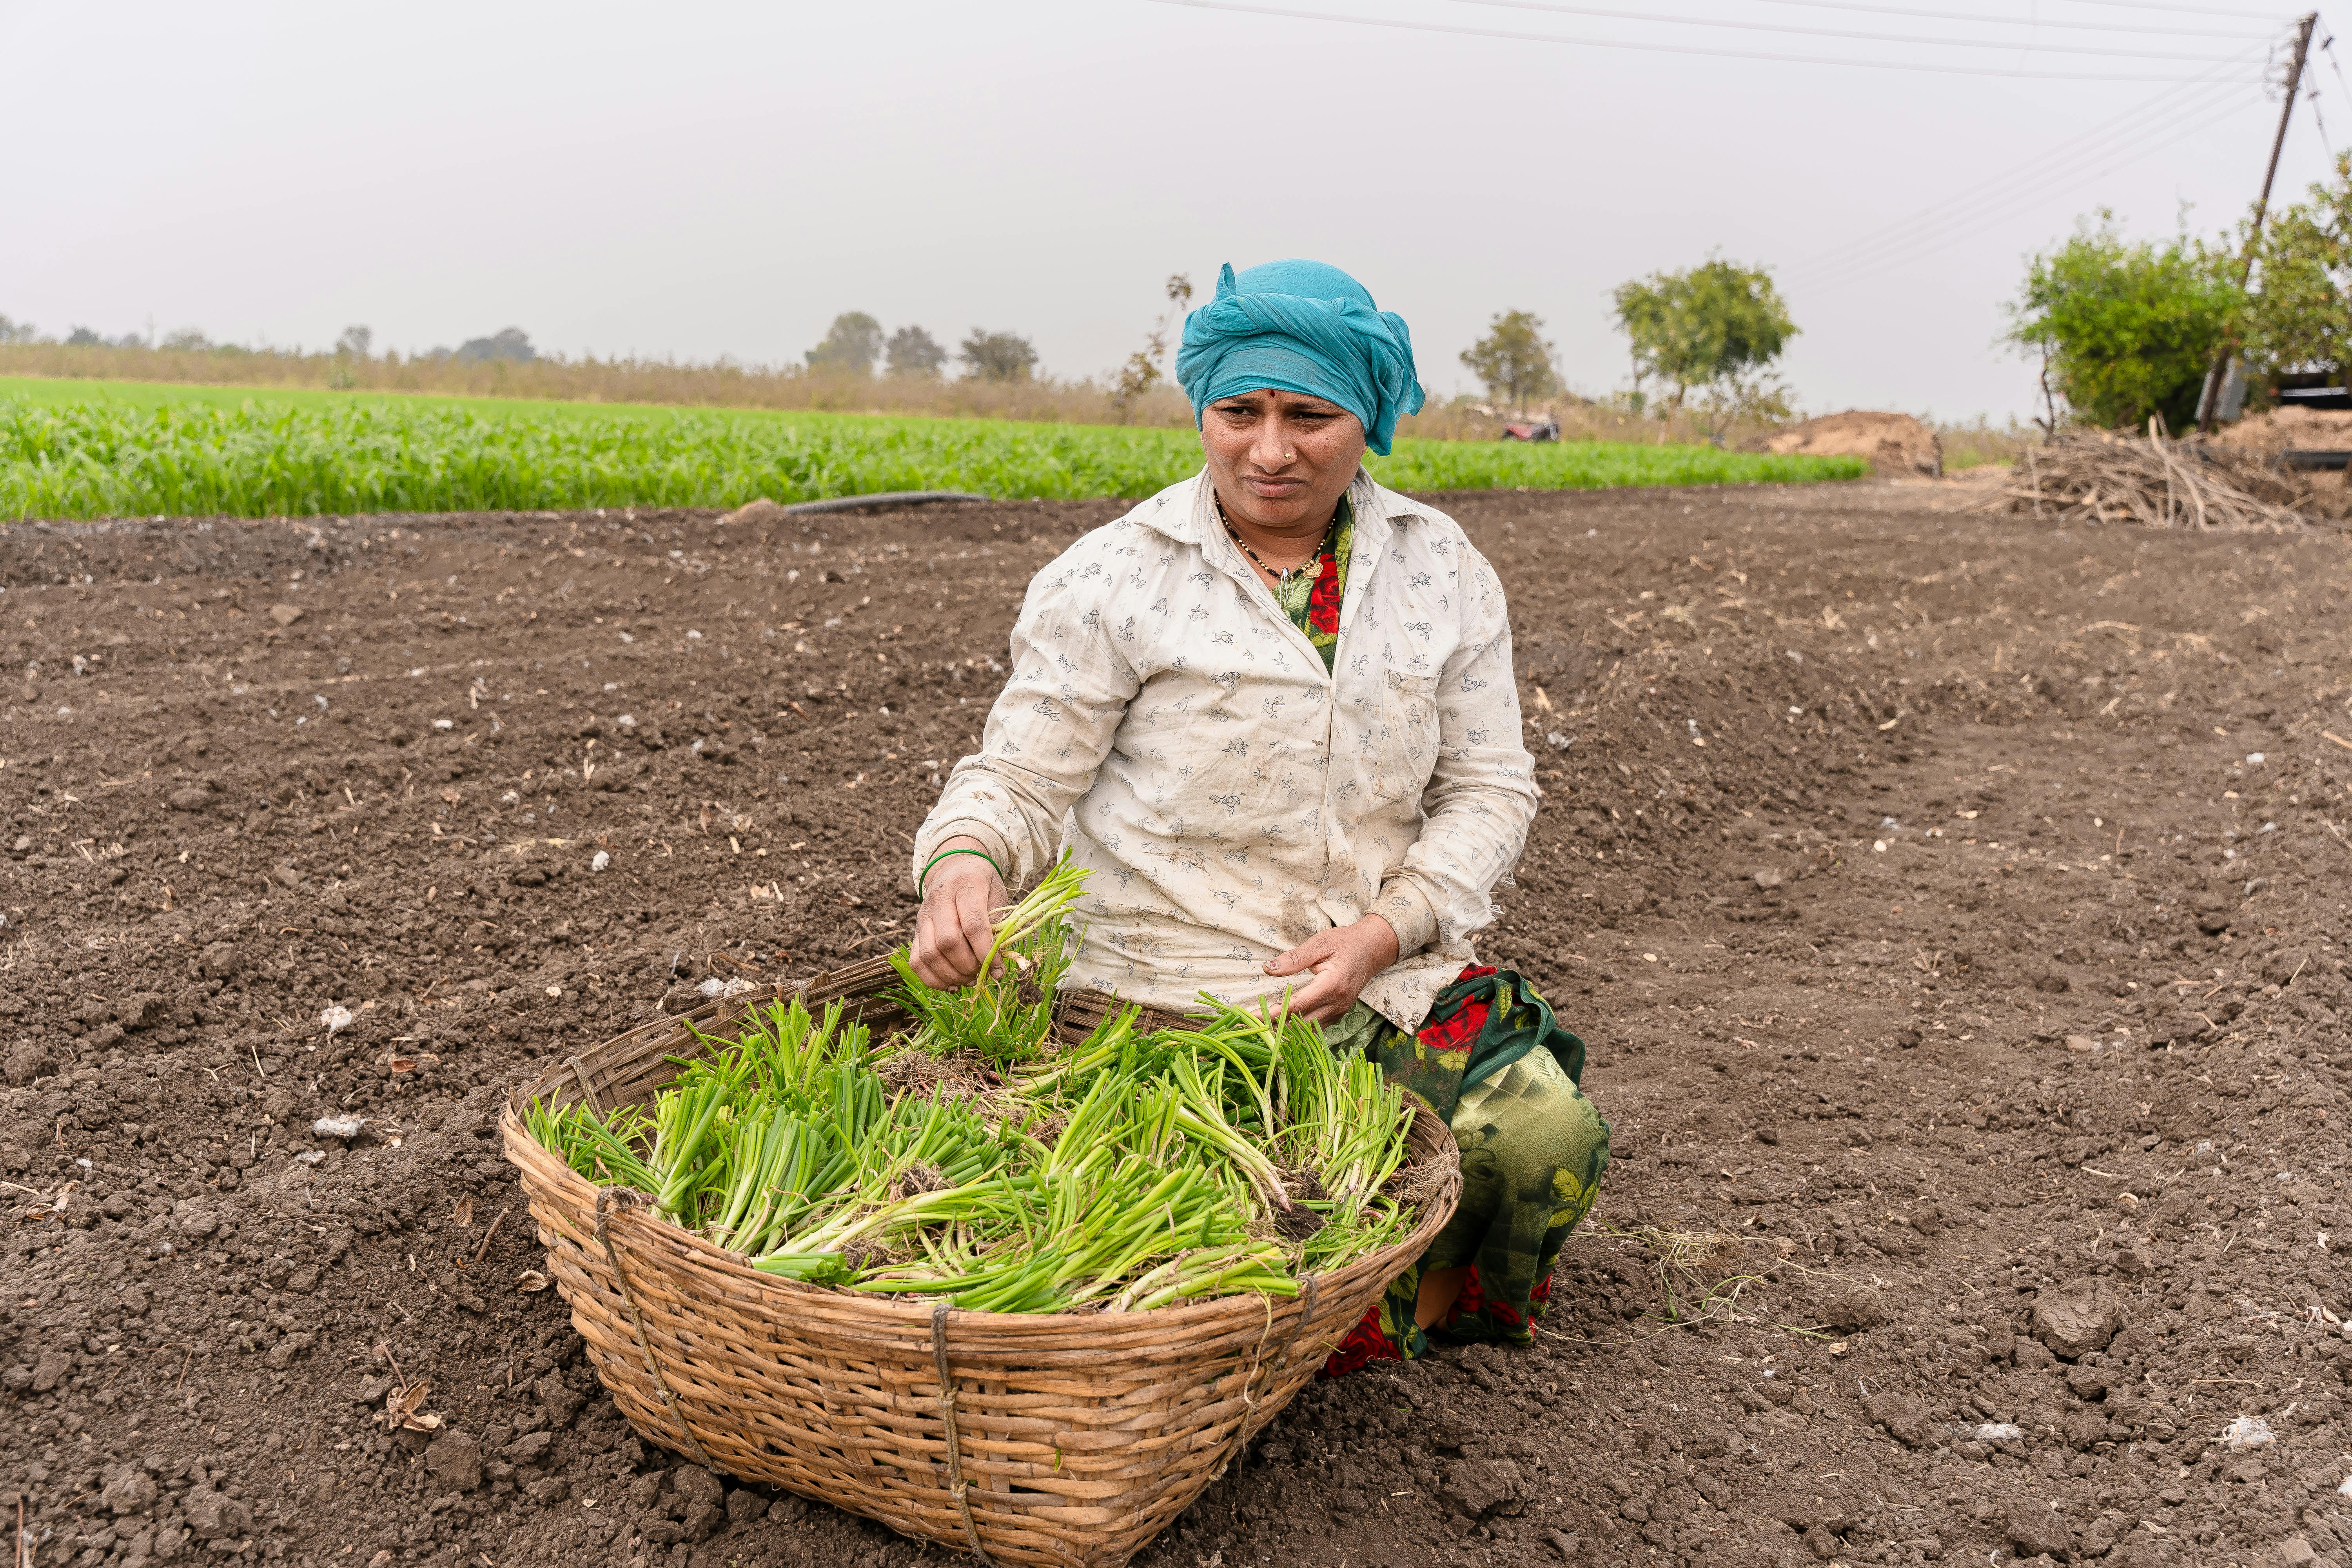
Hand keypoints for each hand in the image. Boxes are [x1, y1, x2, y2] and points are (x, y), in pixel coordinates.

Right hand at [910, 840, 1008, 988]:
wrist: (955, 866)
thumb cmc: (982, 883)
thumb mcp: (997, 894)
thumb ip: (998, 923)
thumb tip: (998, 958)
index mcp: (965, 886)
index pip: (973, 925)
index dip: (986, 952)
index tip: (998, 969)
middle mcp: (939, 900)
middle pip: (948, 942)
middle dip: (967, 965)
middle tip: (982, 972)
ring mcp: (923, 916)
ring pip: (929, 954)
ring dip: (951, 975)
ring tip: (968, 980)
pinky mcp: (914, 930)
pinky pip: (916, 961)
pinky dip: (933, 979)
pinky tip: (951, 983)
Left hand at [1262, 915, 1399, 1023]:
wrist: (1372, 949)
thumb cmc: (1345, 942)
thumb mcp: (1320, 943)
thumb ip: (1294, 958)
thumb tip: (1269, 969)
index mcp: (1333, 985)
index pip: (1297, 1005)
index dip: (1273, 1012)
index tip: (1252, 1017)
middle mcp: (1338, 1003)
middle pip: (1302, 1023)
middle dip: (1275, 1025)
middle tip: (1249, 1025)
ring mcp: (1340, 1011)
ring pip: (1309, 1029)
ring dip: (1285, 1030)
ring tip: (1261, 1027)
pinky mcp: (1339, 1013)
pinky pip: (1317, 1027)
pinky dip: (1299, 1029)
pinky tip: (1282, 1026)